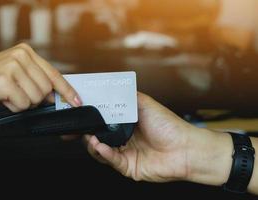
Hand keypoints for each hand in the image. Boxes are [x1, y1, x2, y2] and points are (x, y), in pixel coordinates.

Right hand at [0, 43, 81, 111]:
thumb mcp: (14, 72)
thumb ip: (34, 79)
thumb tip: (53, 95)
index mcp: (26, 52)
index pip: (54, 74)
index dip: (67, 90)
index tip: (76, 100)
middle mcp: (21, 56)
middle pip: (46, 90)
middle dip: (34, 99)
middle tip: (18, 95)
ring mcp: (13, 67)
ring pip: (35, 99)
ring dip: (22, 103)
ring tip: (7, 94)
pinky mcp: (4, 80)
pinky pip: (22, 104)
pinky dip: (13, 106)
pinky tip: (2, 98)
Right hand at [85, 92, 232, 184]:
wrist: (186, 148)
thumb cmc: (169, 126)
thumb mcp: (146, 104)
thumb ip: (129, 96)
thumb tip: (113, 87)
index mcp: (127, 125)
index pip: (104, 122)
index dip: (93, 119)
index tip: (83, 113)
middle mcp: (124, 139)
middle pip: (100, 137)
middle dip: (88, 133)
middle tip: (81, 128)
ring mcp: (126, 154)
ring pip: (102, 151)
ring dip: (93, 145)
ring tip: (90, 138)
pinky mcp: (129, 167)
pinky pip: (112, 161)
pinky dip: (104, 154)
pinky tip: (100, 146)